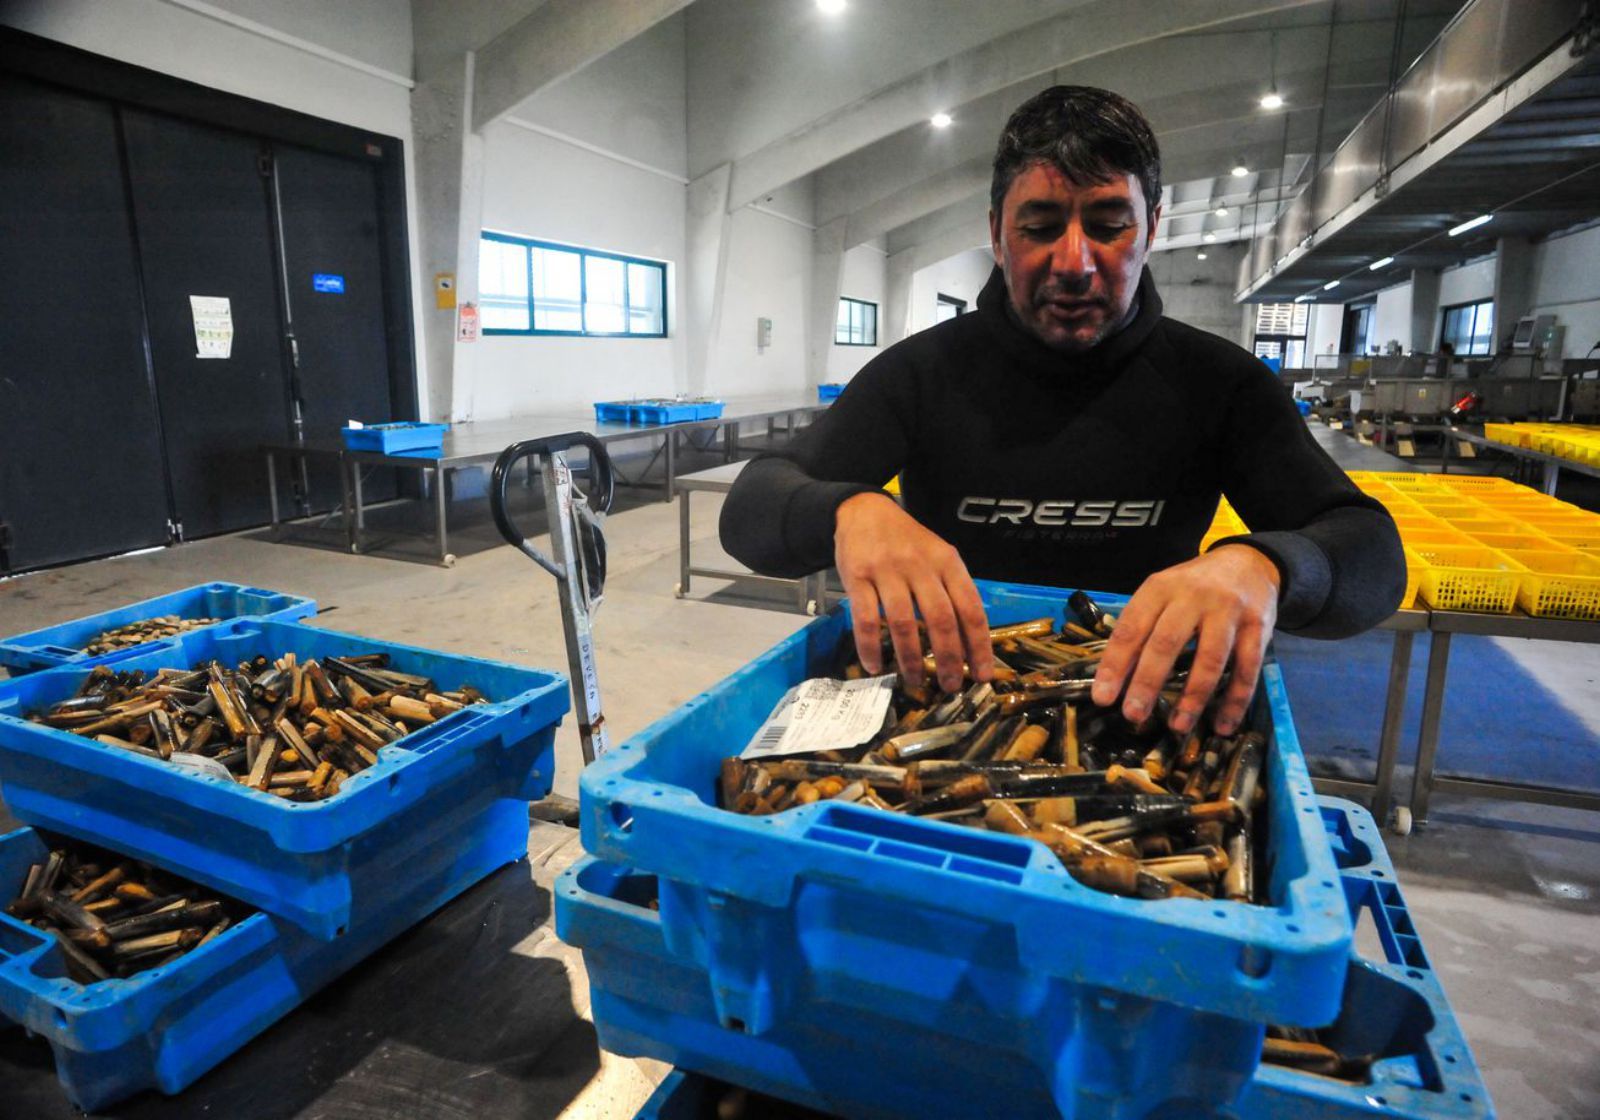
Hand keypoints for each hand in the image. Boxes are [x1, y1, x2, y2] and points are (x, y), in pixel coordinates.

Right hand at [834, 493, 992, 691]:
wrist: (863, 510)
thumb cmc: (906, 540)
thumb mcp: (938, 554)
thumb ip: (952, 589)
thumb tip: (969, 640)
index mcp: (948, 562)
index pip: (970, 608)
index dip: (978, 645)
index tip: (981, 673)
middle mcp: (920, 566)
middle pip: (940, 619)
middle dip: (948, 658)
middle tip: (950, 686)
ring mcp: (887, 571)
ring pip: (903, 623)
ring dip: (910, 659)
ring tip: (914, 681)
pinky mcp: (857, 577)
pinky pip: (865, 619)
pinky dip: (870, 647)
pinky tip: (874, 666)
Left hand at [1089, 544, 1280, 735]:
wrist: (1248, 562)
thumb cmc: (1194, 586)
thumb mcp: (1163, 591)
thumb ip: (1143, 624)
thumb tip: (1115, 676)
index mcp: (1160, 588)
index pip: (1131, 628)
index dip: (1115, 664)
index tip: (1103, 697)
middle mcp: (1193, 596)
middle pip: (1166, 643)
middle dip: (1147, 682)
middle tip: (1133, 715)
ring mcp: (1228, 611)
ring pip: (1210, 659)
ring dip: (1193, 698)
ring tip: (1177, 727)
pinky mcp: (1259, 627)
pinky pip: (1246, 669)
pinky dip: (1235, 701)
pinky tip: (1223, 725)